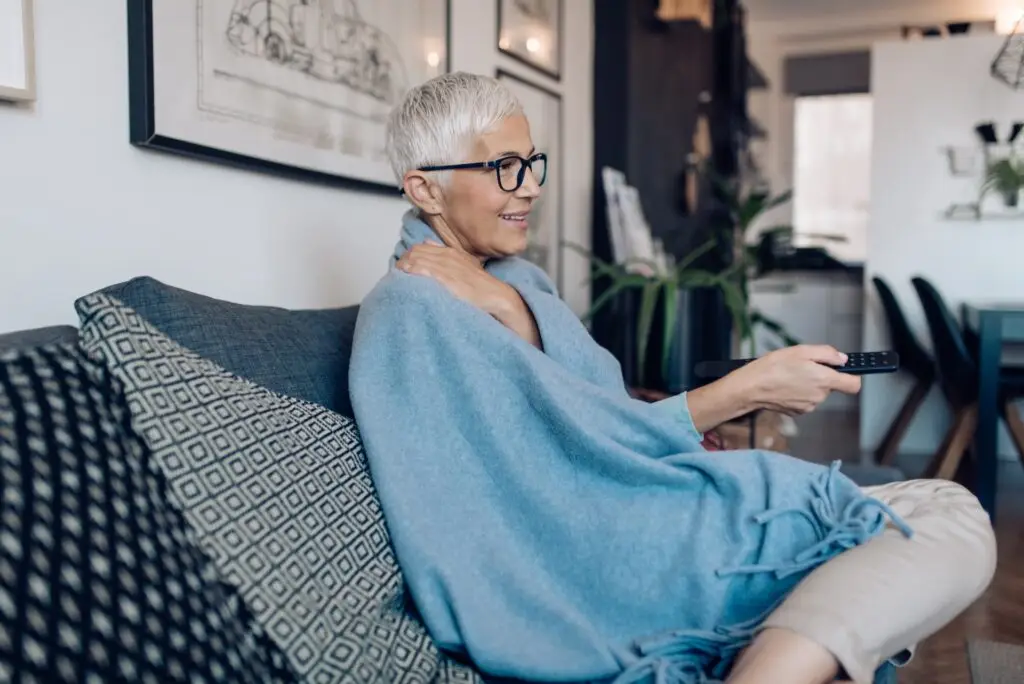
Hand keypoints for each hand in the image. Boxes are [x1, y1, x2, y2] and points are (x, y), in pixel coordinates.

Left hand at [396, 242, 513, 315]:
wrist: (495, 295)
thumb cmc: (482, 285)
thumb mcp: (467, 266)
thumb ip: (449, 257)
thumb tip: (428, 245)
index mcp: (450, 252)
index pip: (420, 248)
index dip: (409, 257)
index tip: (403, 267)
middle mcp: (445, 256)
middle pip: (414, 252)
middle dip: (403, 262)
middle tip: (396, 274)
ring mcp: (444, 266)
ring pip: (414, 260)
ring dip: (403, 269)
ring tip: (396, 279)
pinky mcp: (443, 278)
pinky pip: (420, 270)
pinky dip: (409, 274)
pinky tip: (404, 280)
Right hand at [733, 344, 861, 415]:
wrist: (750, 388)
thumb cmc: (772, 367)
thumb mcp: (801, 351)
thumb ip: (827, 354)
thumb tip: (842, 359)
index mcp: (824, 380)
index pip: (853, 385)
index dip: (852, 376)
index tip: (844, 371)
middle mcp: (820, 396)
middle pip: (831, 386)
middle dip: (822, 376)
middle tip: (803, 366)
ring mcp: (809, 406)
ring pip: (818, 393)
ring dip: (809, 384)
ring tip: (790, 375)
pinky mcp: (798, 412)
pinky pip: (806, 400)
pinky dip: (799, 393)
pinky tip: (786, 385)